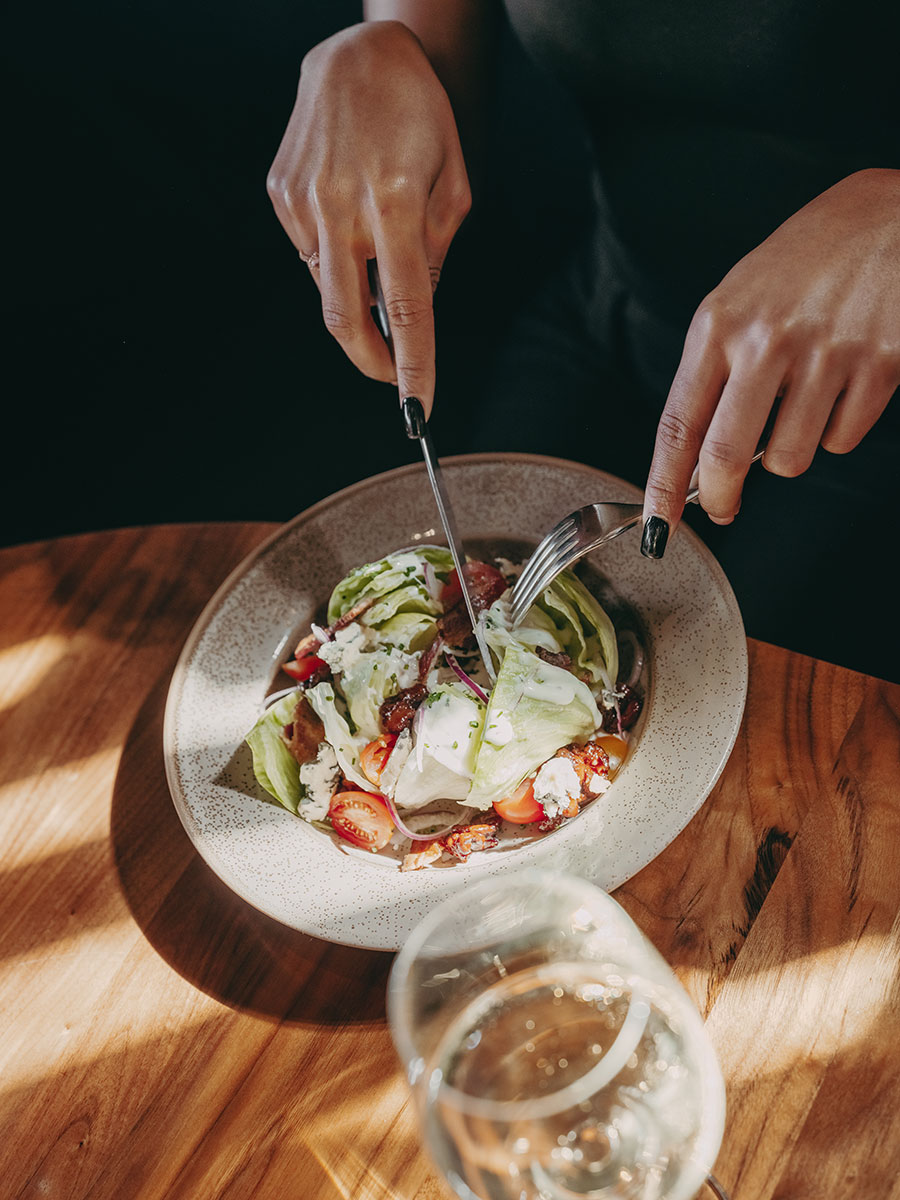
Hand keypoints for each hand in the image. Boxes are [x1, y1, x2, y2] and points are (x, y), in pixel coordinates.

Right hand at [266, 20, 471, 415]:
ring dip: (355, 293)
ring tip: (377, 244)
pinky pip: (309, 253)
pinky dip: (334, 256)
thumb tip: (412, 310)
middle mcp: (342, 204)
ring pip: (326, 286)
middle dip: (370, 362)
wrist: (359, 55)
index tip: (419, 409)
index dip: (413, 366)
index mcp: (397, 202)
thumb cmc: (419, 116)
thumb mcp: (454, 183)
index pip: (407, 308)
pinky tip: (348, 215)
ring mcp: (303, 200)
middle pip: (345, 318)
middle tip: (392, 377)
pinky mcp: (280, 194)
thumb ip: (436, 251)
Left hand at [641, 168, 899, 556]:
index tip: (655, 523)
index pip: (679, 424)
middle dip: (720, 497)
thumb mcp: (742, 298)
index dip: (662, 485)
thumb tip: (698, 455)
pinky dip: (837, 427)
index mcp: (720, 324)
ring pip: (789, 458)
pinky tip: (843, 383)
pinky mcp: (880, 365)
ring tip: (802, 403)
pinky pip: (841, 438)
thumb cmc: (809, 258)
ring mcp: (825, 354)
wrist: (892, 212)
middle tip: (723, 507)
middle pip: (727, 456)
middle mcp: (767, 340)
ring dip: (789, 451)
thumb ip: (718, 370)